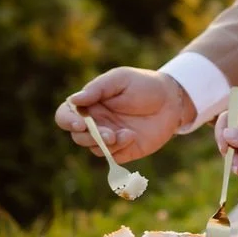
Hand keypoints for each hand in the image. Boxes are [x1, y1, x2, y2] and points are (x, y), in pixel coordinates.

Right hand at [54, 67, 195, 161]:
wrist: (172, 100)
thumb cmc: (143, 85)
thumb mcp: (120, 79)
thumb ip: (97, 89)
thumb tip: (74, 100)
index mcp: (89, 104)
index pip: (66, 115)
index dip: (67, 121)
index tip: (79, 124)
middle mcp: (95, 123)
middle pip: (78, 136)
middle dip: (90, 136)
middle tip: (107, 133)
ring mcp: (109, 137)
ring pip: (94, 148)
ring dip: (105, 144)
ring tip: (124, 134)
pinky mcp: (124, 150)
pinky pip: (113, 157)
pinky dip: (119, 150)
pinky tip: (132, 137)